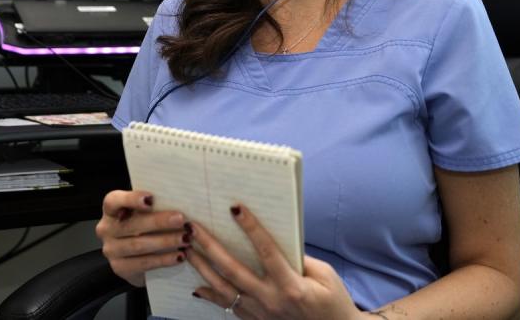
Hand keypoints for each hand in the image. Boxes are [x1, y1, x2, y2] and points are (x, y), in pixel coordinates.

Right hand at [95, 189, 189, 286]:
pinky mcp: (120, 268)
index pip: (113, 201)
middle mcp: (106, 229)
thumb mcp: (144, 214)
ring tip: (185, 239)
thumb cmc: (143, 228)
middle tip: (180, 219)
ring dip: (165, 241)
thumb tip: (178, 201)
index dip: (130, 199)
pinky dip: (163, 259)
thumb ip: (153, 207)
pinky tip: (179, 256)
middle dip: (158, 221)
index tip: (150, 199)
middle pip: (132, 224)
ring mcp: (111, 250)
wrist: (136, 258)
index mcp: (111, 210)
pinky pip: (143, 263)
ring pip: (138, 245)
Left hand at [186, 204, 362, 319]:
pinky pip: (228, 306)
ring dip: (203, 268)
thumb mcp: (325, 275)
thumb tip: (272, 240)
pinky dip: (211, 295)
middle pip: (233, 269)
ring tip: (187, 249)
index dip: (251, 228)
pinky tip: (197, 285)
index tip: (236, 209)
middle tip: (194, 227)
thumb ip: (298, 258)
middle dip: (210, 246)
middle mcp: (271, 299)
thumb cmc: (332, 300)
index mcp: (291, 285)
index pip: (266, 251)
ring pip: (224, 289)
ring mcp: (260, 313)